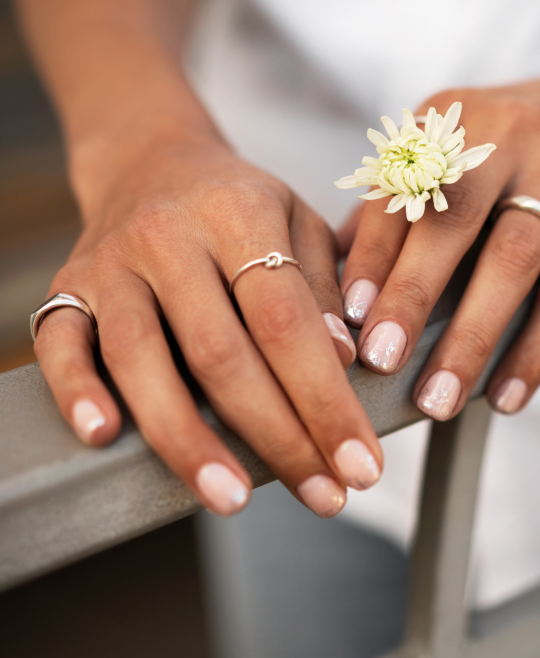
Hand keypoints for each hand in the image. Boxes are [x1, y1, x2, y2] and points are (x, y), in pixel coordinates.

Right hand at [34, 133, 382, 517]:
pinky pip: (60, 344)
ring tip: (232, 499)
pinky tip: (105, 439)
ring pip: (140, 359)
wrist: (149, 158)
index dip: (325, 399)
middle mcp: (168, 235)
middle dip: (276, 436)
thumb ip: (322, 287)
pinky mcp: (66, 286)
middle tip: (324, 497)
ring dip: (186, 439)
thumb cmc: (238, 203)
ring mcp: (110, 263)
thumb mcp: (298, 222)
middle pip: (220, 352)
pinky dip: (76, 392)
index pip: (286, 319)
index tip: (361, 463)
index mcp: (237, 213)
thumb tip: (343, 362)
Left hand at [340, 25, 539, 418]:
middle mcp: (504, 134)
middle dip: (411, 294)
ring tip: (439, 398)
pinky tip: (508, 393)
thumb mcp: (460, 148)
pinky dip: (537, 346)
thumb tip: (328, 273)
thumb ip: (398, 203)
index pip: (398, 191)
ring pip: (512, 259)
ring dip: (471, 337)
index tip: (346, 317)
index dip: (370, 256)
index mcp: (451, 120)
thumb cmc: (525, 146)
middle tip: (381, 361)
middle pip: (451, 218)